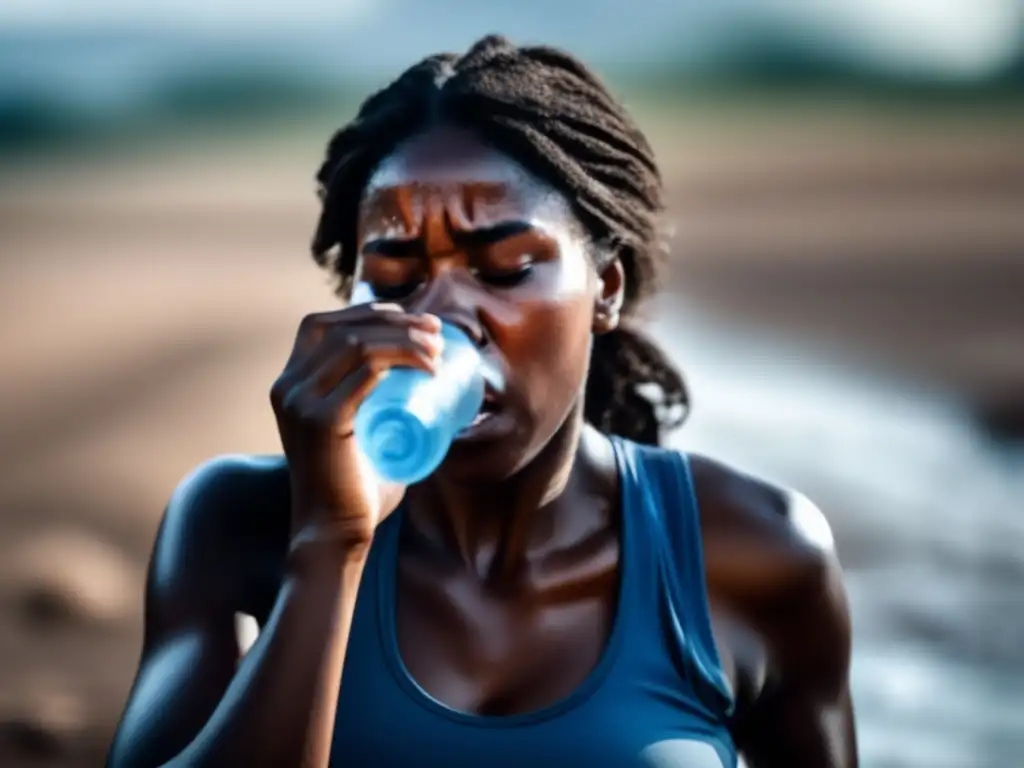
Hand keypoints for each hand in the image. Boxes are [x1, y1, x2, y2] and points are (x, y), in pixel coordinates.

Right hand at [270, 304, 441, 547]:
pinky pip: (366, 370)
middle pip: (342, 328)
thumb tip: (422, 397)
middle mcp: (286, 388)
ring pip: (357, 344)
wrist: (335, 537)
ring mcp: (299, 402)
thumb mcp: (358, 437)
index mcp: (288, 385)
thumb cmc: (355, 493)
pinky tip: (429, 367)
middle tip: (437, 332)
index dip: (367, 313)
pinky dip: (402, 358)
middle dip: (395, 320)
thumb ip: (375, 416)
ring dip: (405, 337)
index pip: (321, 326)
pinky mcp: (321, 420)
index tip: (413, 321)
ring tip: (439, 350)